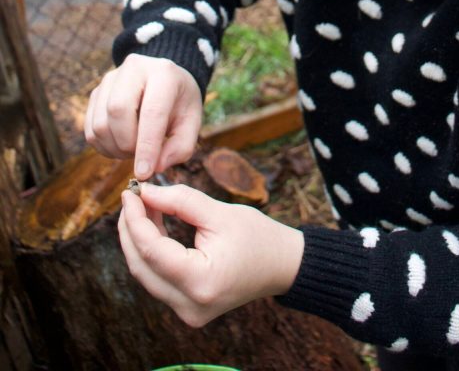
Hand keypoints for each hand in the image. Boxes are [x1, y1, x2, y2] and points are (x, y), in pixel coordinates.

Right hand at [84, 54, 202, 178]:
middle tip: (142, 156)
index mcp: (164, 73)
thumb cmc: (179, 104)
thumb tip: (156, 166)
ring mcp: (110, 79)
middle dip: (127, 144)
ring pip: (100, 123)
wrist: (164, 82)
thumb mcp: (191, 122)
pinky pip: (90, 129)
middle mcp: (133, 68)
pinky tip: (121, 144)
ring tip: (134, 149)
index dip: (147, 146)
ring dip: (115, 148)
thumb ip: (181, 147)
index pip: (152, 111)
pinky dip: (104, 146)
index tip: (144, 173)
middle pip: (117, 111)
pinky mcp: (96, 92)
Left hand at [118, 182, 304, 325]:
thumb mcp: (219, 212)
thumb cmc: (257, 236)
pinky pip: (158, 279)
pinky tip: (153, 225)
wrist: (282, 265)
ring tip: (141, 207)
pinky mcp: (187, 308)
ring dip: (139, 240)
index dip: (135, 220)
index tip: (130, 193)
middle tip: (131, 198)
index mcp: (200, 282)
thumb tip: (145, 192)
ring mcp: (187, 312)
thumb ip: (180, 200)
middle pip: (142, 267)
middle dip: (131, 230)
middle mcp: (189, 305)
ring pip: (146, 274)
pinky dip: (152, 252)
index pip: (152, 251)